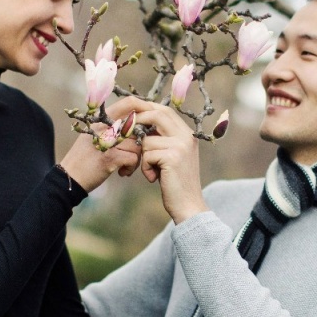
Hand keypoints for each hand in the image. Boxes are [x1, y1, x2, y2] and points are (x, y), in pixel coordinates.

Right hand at [59, 100, 142, 191]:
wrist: (69, 177)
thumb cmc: (86, 156)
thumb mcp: (95, 134)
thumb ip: (114, 126)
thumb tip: (139, 120)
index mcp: (102, 118)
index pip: (129, 102)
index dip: (145, 107)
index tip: (152, 118)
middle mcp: (105, 126)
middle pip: (138, 126)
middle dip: (141, 141)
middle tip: (135, 152)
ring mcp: (107, 141)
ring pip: (138, 144)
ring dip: (135, 158)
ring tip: (125, 165)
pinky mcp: (110, 157)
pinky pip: (134, 158)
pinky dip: (130, 168)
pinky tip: (122, 172)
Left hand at [112, 96, 208, 223]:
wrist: (189, 206)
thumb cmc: (177, 183)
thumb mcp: (174, 156)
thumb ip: (164, 139)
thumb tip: (142, 122)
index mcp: (188, 134)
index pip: (165, 110)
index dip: (146, 110)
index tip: (132, 117)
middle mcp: (187, 136)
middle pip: (157, 115)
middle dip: (139, 122)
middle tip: (128, 133)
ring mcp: (181, 146)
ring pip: (148, 140)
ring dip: (143, 157)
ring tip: (152, 171)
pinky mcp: (173, 157)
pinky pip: (147, 154)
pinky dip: (145, 168)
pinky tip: (154, 178)